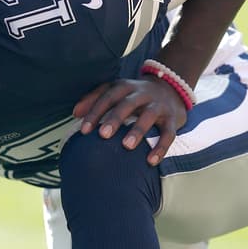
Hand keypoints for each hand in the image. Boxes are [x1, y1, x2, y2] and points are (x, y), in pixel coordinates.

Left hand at [73, 77, 187, 165]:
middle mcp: (142, 93)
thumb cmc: (133, 95)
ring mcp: (158, 105)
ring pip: (149, 116)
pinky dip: (161, 147)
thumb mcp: (115, 91)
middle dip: (115, 118)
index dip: (95, 111)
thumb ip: (94, 99)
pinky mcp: (172, 118)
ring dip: (138, 130)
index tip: (84, 130)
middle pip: (127, 104)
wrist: (171, 87)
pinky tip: (151, 161)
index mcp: (124, 87)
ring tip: (127, 146)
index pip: (107, 96)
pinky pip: (168, 133)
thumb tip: (74, 113)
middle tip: (103, 135)